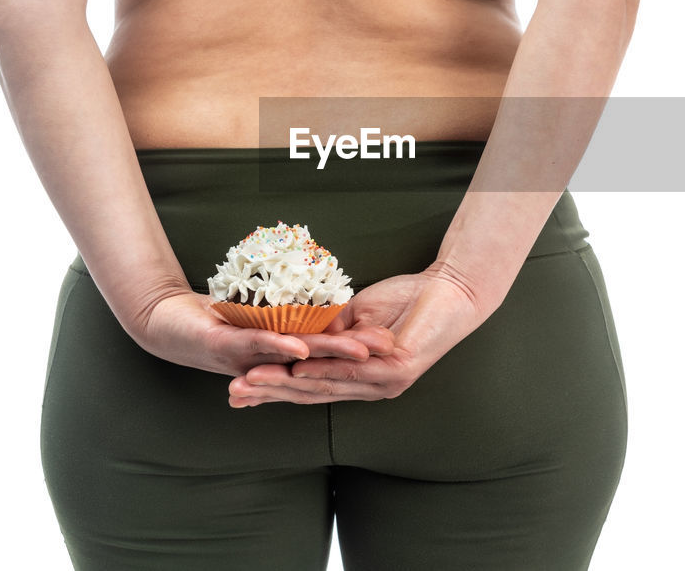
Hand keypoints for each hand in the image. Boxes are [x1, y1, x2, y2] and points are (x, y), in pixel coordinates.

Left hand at [128, 288, 394, 376]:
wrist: (165, 321)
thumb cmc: (220, 319)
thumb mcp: (272, 317)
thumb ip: (303, 320)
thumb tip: (336, 317)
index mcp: (288, 361)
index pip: (333, 359)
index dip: (365, 352)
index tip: (400, 343)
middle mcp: (272, 368)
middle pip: (322, 367)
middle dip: (358, 356)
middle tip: (392, 349)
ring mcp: (247, 362)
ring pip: (295, 363)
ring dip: (326, 357)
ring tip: (359, 351)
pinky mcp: (223, 349)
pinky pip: (256, 347)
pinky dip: (278, 347)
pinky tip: (296, 347)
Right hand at [229, 268, 486, 406]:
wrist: (451, 288)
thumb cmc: (407, 301)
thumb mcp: (356, 316)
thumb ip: (330, 331)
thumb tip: (298, 336)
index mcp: (361, 379)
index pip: (309, 388)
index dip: (273, 389)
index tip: (236, 390)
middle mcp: (372, 388)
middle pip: (312, 394)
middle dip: (270, 393)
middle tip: (233, 394)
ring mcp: (386, 383)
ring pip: (329, 386)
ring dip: (288, 385)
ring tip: (254, 382)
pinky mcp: (400, 369)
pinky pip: (356, 371)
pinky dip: (325, 370)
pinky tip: (298, 368)